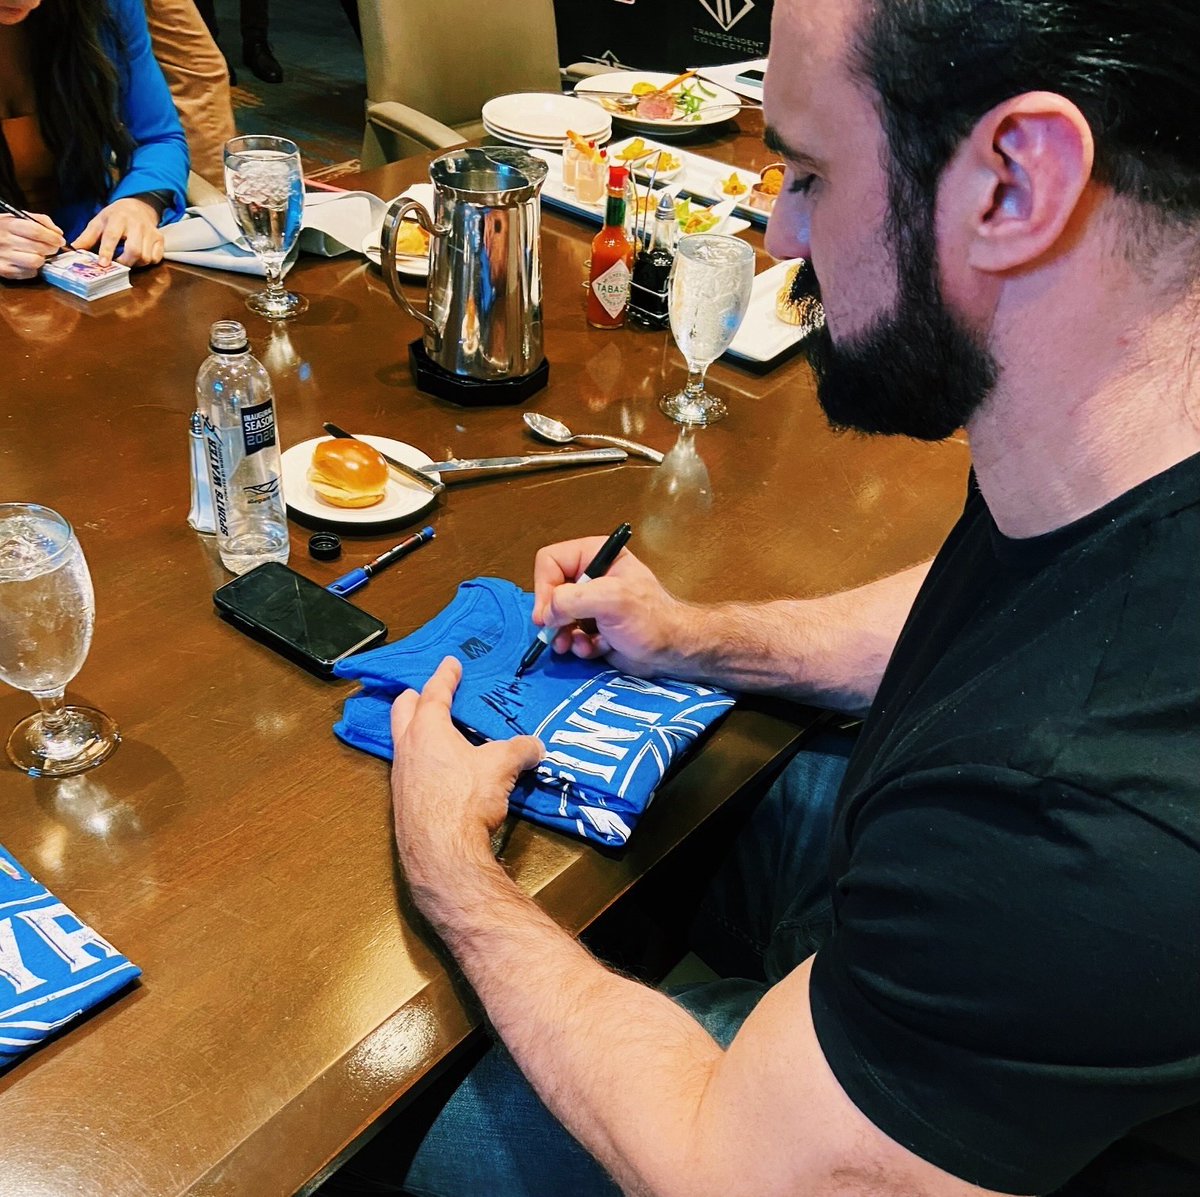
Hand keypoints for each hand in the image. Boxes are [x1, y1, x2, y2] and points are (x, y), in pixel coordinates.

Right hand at [0, 213, 64, 279]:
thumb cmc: (5, 230)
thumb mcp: (17, 218)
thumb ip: (40, 221)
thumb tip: (58, 233)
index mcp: (8, 224)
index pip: (36, 231)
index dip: (52, 237)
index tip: (60, 240)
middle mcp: (5, 240)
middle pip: (39, 247)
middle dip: (52, 248)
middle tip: (53, 247)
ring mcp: (5, 257)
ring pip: (36, 261)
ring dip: (42, 259)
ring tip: (38, 254)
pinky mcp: (6, 270)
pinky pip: (30, 272)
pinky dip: (34, 268)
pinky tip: (29, 262)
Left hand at [72, 197, 164, 267]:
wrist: (137, 207)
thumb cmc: (115, 217)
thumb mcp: (99, 222)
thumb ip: (87, 237)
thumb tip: (74, 250)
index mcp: (118, 218)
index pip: (112, 236)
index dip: (107, 251)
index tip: (103, 264)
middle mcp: (137, 224)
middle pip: (134, 250)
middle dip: (125, 262)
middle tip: (117, 265)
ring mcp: (151, 232)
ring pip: (146, 257)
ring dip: (135, 264)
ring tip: (127, 260)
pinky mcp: (160, 239)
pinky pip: (155, 258)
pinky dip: (146, 262)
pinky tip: (139, 257)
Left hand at [390, 657, 542, 896]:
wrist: (442, 853)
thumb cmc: (467, 797)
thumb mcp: (501, 767)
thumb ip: (520, 750)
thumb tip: (537, 746)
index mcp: (427, 729)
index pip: (434, 693)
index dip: (445, 676)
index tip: (450, 662)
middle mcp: (407, 748)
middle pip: (403, 712)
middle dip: (414, 697)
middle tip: (424, 691)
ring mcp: (400, 777)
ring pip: (404, 742)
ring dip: (416, 731)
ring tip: (435, 731)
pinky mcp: (404, 803)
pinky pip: (410, 769)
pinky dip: (422, 760)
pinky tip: (439, 771)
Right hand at [532, 538, 694, 676]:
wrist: (672, 651)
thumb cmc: (649, 619)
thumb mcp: (612, 600)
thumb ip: (573, 599)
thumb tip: (546, 613)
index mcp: (595, 555)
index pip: (550, 560)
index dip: (544, 586)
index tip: (548, 613)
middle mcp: (590, 576)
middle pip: (550, 590)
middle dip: (553, 616)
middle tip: (555, 635)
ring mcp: (591, 603)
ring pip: (556, 616)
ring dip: (563, 635)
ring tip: (573, 646)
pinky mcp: (592, 627)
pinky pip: (570, 634)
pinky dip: (577, 645)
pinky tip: (593, 650)